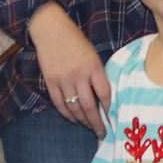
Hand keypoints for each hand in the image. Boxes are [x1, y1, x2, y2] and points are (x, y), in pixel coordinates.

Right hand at [28, 3, 111, 133]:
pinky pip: (59, 103)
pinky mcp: (50, 81)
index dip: (109, 109)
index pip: (104, 94)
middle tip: (102, 133)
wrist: (50, 28)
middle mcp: (78, 75)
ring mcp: (63, 79)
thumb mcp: (92, 54)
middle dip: (97, 123)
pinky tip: (73, 119)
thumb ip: (97, 73)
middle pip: (89, 106)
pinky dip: (67, 114)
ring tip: (88, 127)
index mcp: (93, 66)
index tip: (112, 118)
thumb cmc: (75, 39)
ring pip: (74, 108)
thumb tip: (103, 96)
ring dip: (82, 121)